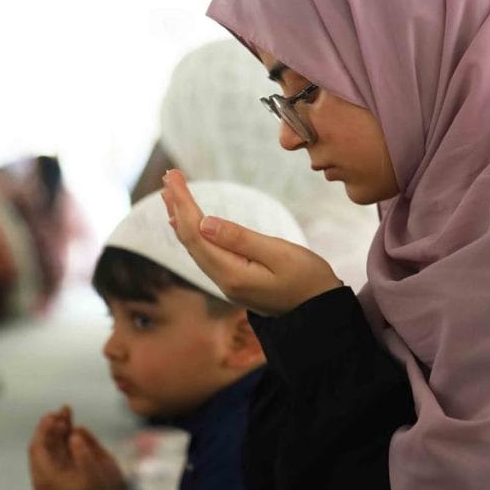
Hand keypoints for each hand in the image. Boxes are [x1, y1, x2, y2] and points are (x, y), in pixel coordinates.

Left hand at [28, 405, 127, 489]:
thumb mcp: (92, 474)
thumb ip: (83, 451)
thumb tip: (75, 432)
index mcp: (46, 477)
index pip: (38, 447)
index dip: (44, 428)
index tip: (53, 414)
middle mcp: (47, 476)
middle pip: (46, 445)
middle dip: (54, 426)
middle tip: (64, 410)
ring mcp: (55, 477)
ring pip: (54, 449)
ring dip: (60, 431)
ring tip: (68, 413)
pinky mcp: (64, 477)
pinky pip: (61, 455)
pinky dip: (67, 441)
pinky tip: (74, 430)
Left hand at [161, 169, 341, 315]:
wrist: (321, 312)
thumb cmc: (308, 280)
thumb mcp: (279, 254)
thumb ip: (241, 239)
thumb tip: (205, 222)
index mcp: (231, 273)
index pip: (196, 232)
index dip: (182, 203)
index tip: (173, 176)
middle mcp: (223, 280)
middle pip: (190, 239)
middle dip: (177, 206)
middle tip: (168, 177)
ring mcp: (227, 282)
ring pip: (196, 247)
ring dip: (182, 219)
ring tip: (169, 194)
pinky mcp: (235, 281)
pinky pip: (205, 253)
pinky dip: (193, 233)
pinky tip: (187, 225)